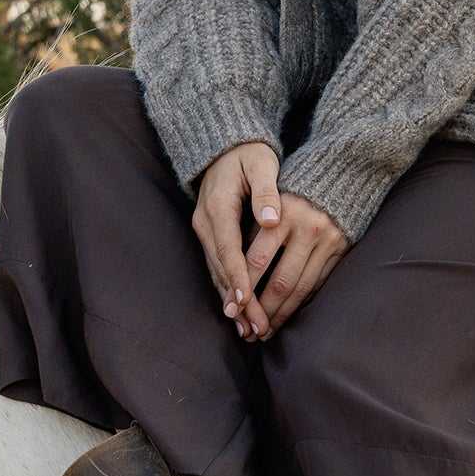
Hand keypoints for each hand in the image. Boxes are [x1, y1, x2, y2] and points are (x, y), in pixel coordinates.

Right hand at [193, 141, 283, 338]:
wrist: (227, 145)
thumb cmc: (250, 153)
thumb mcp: (261, 164)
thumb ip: (266, 191)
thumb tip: (270, 219)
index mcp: (218, 205)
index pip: (228, 247)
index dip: (237, 276)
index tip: (246, 301)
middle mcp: (206, 221)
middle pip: (220, 267)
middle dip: (236, 300)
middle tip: (254, 328)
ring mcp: (204, 229)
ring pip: (216, 272)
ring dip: (230, 301)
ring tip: (247, 330)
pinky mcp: (209, 234)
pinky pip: (217, 266)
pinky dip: (227, 289)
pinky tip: (238, 310)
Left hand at [238, 191, 347, 337]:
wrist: (343, 169)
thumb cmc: (295, 182)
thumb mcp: (270, 193)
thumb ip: (254, 227)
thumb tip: (234, 272)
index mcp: (283, 213)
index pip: (257, 260)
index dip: (243, 287)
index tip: (232, 309)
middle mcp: (308, 228)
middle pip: (280, 281)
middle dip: (262, 310)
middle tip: (248, 331)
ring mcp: (327, 240)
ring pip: (300, 288)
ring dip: (282, 313)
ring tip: (266, 330)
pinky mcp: (341, 248)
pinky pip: (318, 283)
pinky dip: (301, 301)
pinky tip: (289, 313)